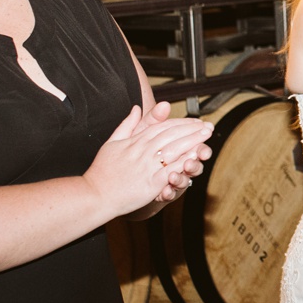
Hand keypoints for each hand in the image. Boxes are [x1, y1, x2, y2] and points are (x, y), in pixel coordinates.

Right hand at [85, 104, 214, 215]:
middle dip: (192, 129)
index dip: (181, 123)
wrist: (94, 194)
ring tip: (207, 136)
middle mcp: (142, 151)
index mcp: (135, 141)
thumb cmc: (101, 171)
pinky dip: (184, 162)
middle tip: (208, 126)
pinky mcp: (150, 183)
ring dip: (192, 141)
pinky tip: (196, 157)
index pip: (162, 127)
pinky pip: (171, 170)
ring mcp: (147, 167)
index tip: (194, 121)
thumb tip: (136, 108)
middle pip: (172, 135)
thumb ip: (127, 124)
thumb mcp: (111, 142)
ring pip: (174, 149)